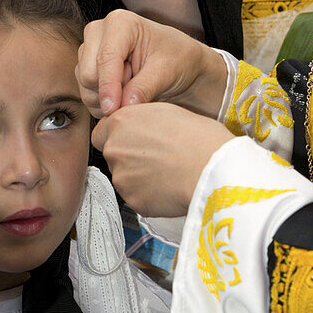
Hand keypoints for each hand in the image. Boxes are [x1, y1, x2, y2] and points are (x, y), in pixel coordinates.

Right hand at [76, 9, 226, 117]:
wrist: (177, 61)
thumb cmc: (176, 59)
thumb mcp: (167, 72)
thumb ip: (144, 88)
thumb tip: (123, 107)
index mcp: (120, 23)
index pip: (105, 58)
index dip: (108, 86)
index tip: (112, 110)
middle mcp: (98, 32)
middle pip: (88, 74)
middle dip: (111, 91)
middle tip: (138, 87)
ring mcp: (89, 49)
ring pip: (85, 86)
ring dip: (107, 98)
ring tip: (133, 87)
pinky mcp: (86, 66)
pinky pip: (85, 93)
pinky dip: (102, 102)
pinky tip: (123, 93)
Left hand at [92, 103, 232, 216]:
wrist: (211, 169)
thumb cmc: (199, 138)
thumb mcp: (167, 112)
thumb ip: (142, 119)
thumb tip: (140, 127)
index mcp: (121, 122)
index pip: (101, 131)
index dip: (118, 137)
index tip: (133, 141)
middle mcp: (115, 149)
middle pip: (112, 155)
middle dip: (128, 157)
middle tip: (155, 158)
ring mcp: (122, 177)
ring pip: (124, 177)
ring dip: (138, 177)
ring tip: (167, 172)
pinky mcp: (133, 201)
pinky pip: (137, 197)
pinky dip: (148, 194)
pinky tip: (168, 187)